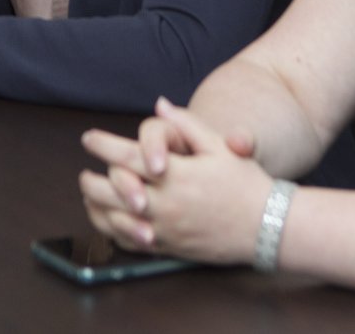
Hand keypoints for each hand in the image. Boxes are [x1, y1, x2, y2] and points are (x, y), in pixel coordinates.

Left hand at [79, 99, 274, 264]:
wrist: (269, 228)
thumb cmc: (246, 184)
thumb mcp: (220, 147)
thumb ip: (187, 124)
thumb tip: (160, 105)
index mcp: (175, 175)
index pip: (125, 157)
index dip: (102, 145)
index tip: (88, 138)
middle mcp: (164, 205)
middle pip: (110, 192)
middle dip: (91, 179)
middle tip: (85, 170)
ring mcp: (164, 230)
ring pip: (114, 220)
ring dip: (96, 206)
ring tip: (91, 194)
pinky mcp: (168, 249)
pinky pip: (130, 242)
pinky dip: (112, 230)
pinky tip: (110, 220)